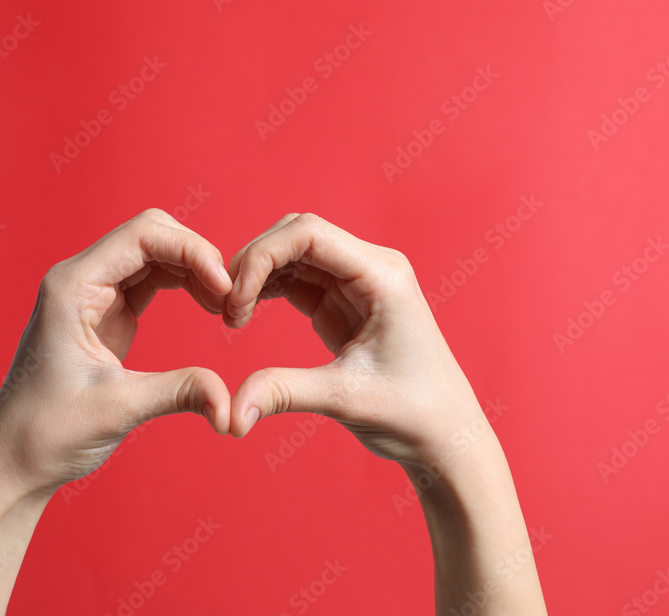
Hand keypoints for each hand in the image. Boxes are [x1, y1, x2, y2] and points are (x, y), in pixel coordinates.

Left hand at [0, 208, 234, 496]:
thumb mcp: (117, 409)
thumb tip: (231, 403)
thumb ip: (179, 393)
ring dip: (195, 269)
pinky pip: (154, 278)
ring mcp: (95, 293)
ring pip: (156, 253)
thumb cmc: (47, 432)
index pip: (142, 236)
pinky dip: (186, 285)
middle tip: (229, 296)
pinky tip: (208, 306)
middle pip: (152, 234)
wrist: (15, 460)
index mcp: (73, 286)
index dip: (192, 251)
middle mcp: (82, 279)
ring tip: (224, 305)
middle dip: (197, 255)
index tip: (225, 287)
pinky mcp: (109, 312)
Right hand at [223, 212, 490, 468]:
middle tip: (224, 309)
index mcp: (382, 275)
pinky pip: (297, 278)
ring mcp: (356, 282)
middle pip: (297, 234)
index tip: (234, 300)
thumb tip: (230, 413)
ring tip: (231, 316)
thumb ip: (286, 392)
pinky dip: (267, 289)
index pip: (309, 234)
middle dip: (254, 262)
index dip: (261, 256)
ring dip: (257, 275)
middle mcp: (371, 267)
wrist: (443, 434)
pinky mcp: (343, 303)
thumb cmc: (413, 412)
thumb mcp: (346, 398)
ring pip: (293, 253)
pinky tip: (243, 314)